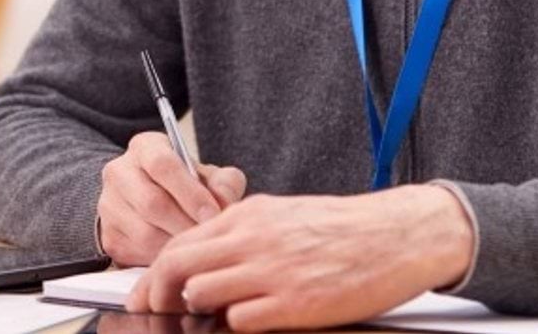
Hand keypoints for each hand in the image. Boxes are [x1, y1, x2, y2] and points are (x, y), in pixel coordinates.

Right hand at [97, 132, 247, 266]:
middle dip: (186, 224)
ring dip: (175, 245)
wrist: (154, 202)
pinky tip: (179, 257)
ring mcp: (109, 205)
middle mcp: (119, 172)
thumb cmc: (187, 187)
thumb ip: (224, 183)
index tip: (214, 214)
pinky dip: (161, 259)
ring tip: (198, 249)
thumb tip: (224, 202)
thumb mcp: (208, 176)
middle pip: (151, 202)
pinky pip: (137, 253)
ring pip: (144, 233)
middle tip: (209, 238)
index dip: (191, 193)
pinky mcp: (108, 235)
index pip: (162, 165)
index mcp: (145, 148)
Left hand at [126, 184, 473, 331]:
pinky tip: (246, 323)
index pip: (180, 242)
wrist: (395, 235)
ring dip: (196, 311)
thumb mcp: (282, 215)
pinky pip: (241, 321)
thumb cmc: (342, 228)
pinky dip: (234, 326)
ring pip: (201, 294)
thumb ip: (242, 233)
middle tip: (150, 312)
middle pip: (177, 266)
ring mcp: (271, 272)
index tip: (141, 293)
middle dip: (155, 294)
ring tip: (204, 319)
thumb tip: (205, 258)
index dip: (152, 272)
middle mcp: (252, 239)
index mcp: (248, 215)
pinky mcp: (294, 303)